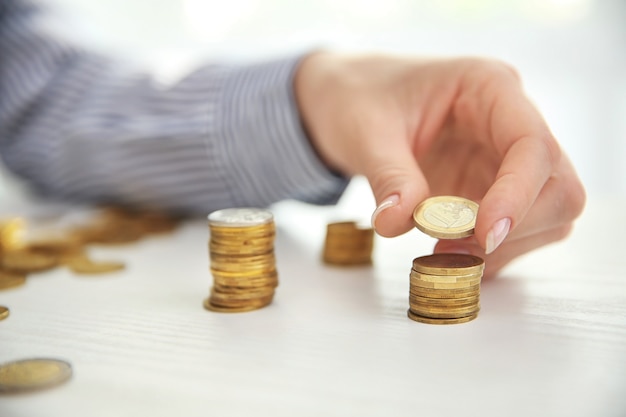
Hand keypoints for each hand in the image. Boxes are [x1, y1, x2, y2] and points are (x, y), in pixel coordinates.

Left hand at [294, 52, 585, 277]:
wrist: (351, 103)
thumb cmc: (361, 99)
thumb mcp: (365, 131)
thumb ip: (387, 175)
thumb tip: (396, 222)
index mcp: (488, 87)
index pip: (531, 144)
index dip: (518, 194)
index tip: (485, 235)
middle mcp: (509, 123)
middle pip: (557, 185)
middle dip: (517, 227)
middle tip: (454, 248)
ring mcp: (504, 159)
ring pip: (549, 214)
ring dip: (506, 246)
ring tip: (444, 253)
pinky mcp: (492, 189)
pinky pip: (519, 231)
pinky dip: (493, 254)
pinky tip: (451, 256)